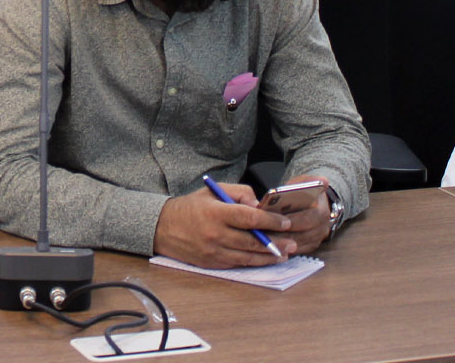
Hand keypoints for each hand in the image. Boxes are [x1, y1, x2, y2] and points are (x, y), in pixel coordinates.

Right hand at [152, 183, 289, 268]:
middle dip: (275, 242)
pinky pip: (238, 264)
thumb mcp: (211, 191)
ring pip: (248, 256)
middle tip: (293, 242)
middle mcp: (215, 234)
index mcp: (215, 212)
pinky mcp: (212, 263)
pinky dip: (254, 263)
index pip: (249, 217)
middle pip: (252, 240)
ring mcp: (213, 251)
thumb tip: (258, 203)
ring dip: (269, 256)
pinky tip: (266, 259)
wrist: (162, 228)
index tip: (285, 222)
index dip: (269, 221)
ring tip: (285, 253)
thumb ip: (238, 192)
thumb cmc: (190, 207)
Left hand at [259, 175, 333, 257]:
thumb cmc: (304, 193)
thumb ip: (309, 182)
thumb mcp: (305, 183)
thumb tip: (323, 180)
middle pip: (300, 236)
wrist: (312, 204)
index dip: (290, 221)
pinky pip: (295, 252)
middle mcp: (322, 229)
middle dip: (281, 235)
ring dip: (279, 243)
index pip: (307, 219)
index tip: (273, 219)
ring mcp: (316, 240)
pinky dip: (281, 248)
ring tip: (261, 238)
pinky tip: (267, 244)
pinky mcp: (309, 247)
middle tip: (262, 233)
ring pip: (296, 246)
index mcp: (322, 212)